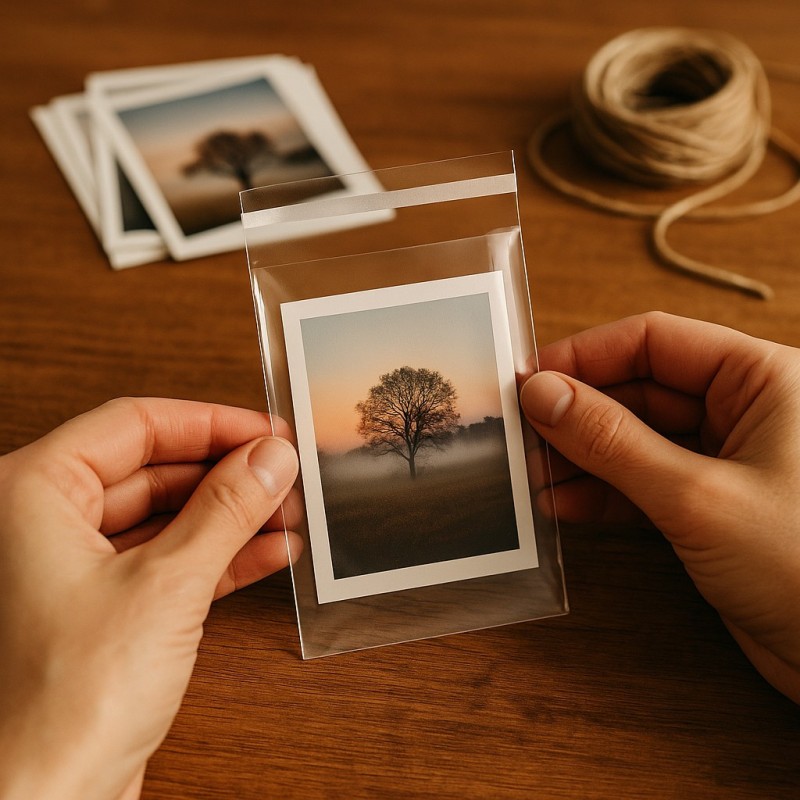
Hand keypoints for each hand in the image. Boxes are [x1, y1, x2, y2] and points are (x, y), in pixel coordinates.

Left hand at [0, 398, 299, 799]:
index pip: (135, 425)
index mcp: (32, 494)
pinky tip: (270, 552)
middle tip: (283, 473)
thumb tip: (270, 459)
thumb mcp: (167, 586)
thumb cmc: (64, 707)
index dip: (209, 423)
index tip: (265, 431)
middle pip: (155, 468)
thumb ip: (226, 511)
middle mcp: (47, 524)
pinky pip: (171, 559)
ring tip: (287, 512)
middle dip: (227, 473)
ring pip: (168, 515)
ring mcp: (78, 568)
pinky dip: (221, 555)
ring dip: (231, 515)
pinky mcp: (108, 608)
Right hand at [520, 312, 799, 703]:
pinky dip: (602, 492)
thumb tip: (542, 393)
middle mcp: (744, 410)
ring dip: (582, 457)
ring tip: (533, 475)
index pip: (655, 341)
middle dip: (577, 414)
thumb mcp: (696, 495)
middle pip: (638, 389)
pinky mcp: (709, 506)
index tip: (529, 381)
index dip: (586, 357)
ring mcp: (724, 460)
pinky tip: (562, 504)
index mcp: (762, 379)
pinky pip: (643, 482)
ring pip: (635, 439)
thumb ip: (612, 441)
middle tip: (522, 434)